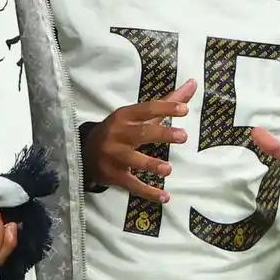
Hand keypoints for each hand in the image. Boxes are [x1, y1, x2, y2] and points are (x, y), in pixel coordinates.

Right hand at [82, 78, 196, 202]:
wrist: (86, 151)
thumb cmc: (120, 130)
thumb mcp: (138, 114)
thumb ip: (167, 102)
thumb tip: (193, 83)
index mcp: (125, 116)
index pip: (146, 110)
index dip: (165, 108)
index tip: (184, 109)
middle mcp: (118, 134)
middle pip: (141, 133)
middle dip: (162, 134)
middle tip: (184, 136)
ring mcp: (114, 155)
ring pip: (133, 160)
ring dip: (150, 164)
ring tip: (168, 169)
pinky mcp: (113, 175)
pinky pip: (132, 184)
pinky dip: (147, 192)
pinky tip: (164, 197)